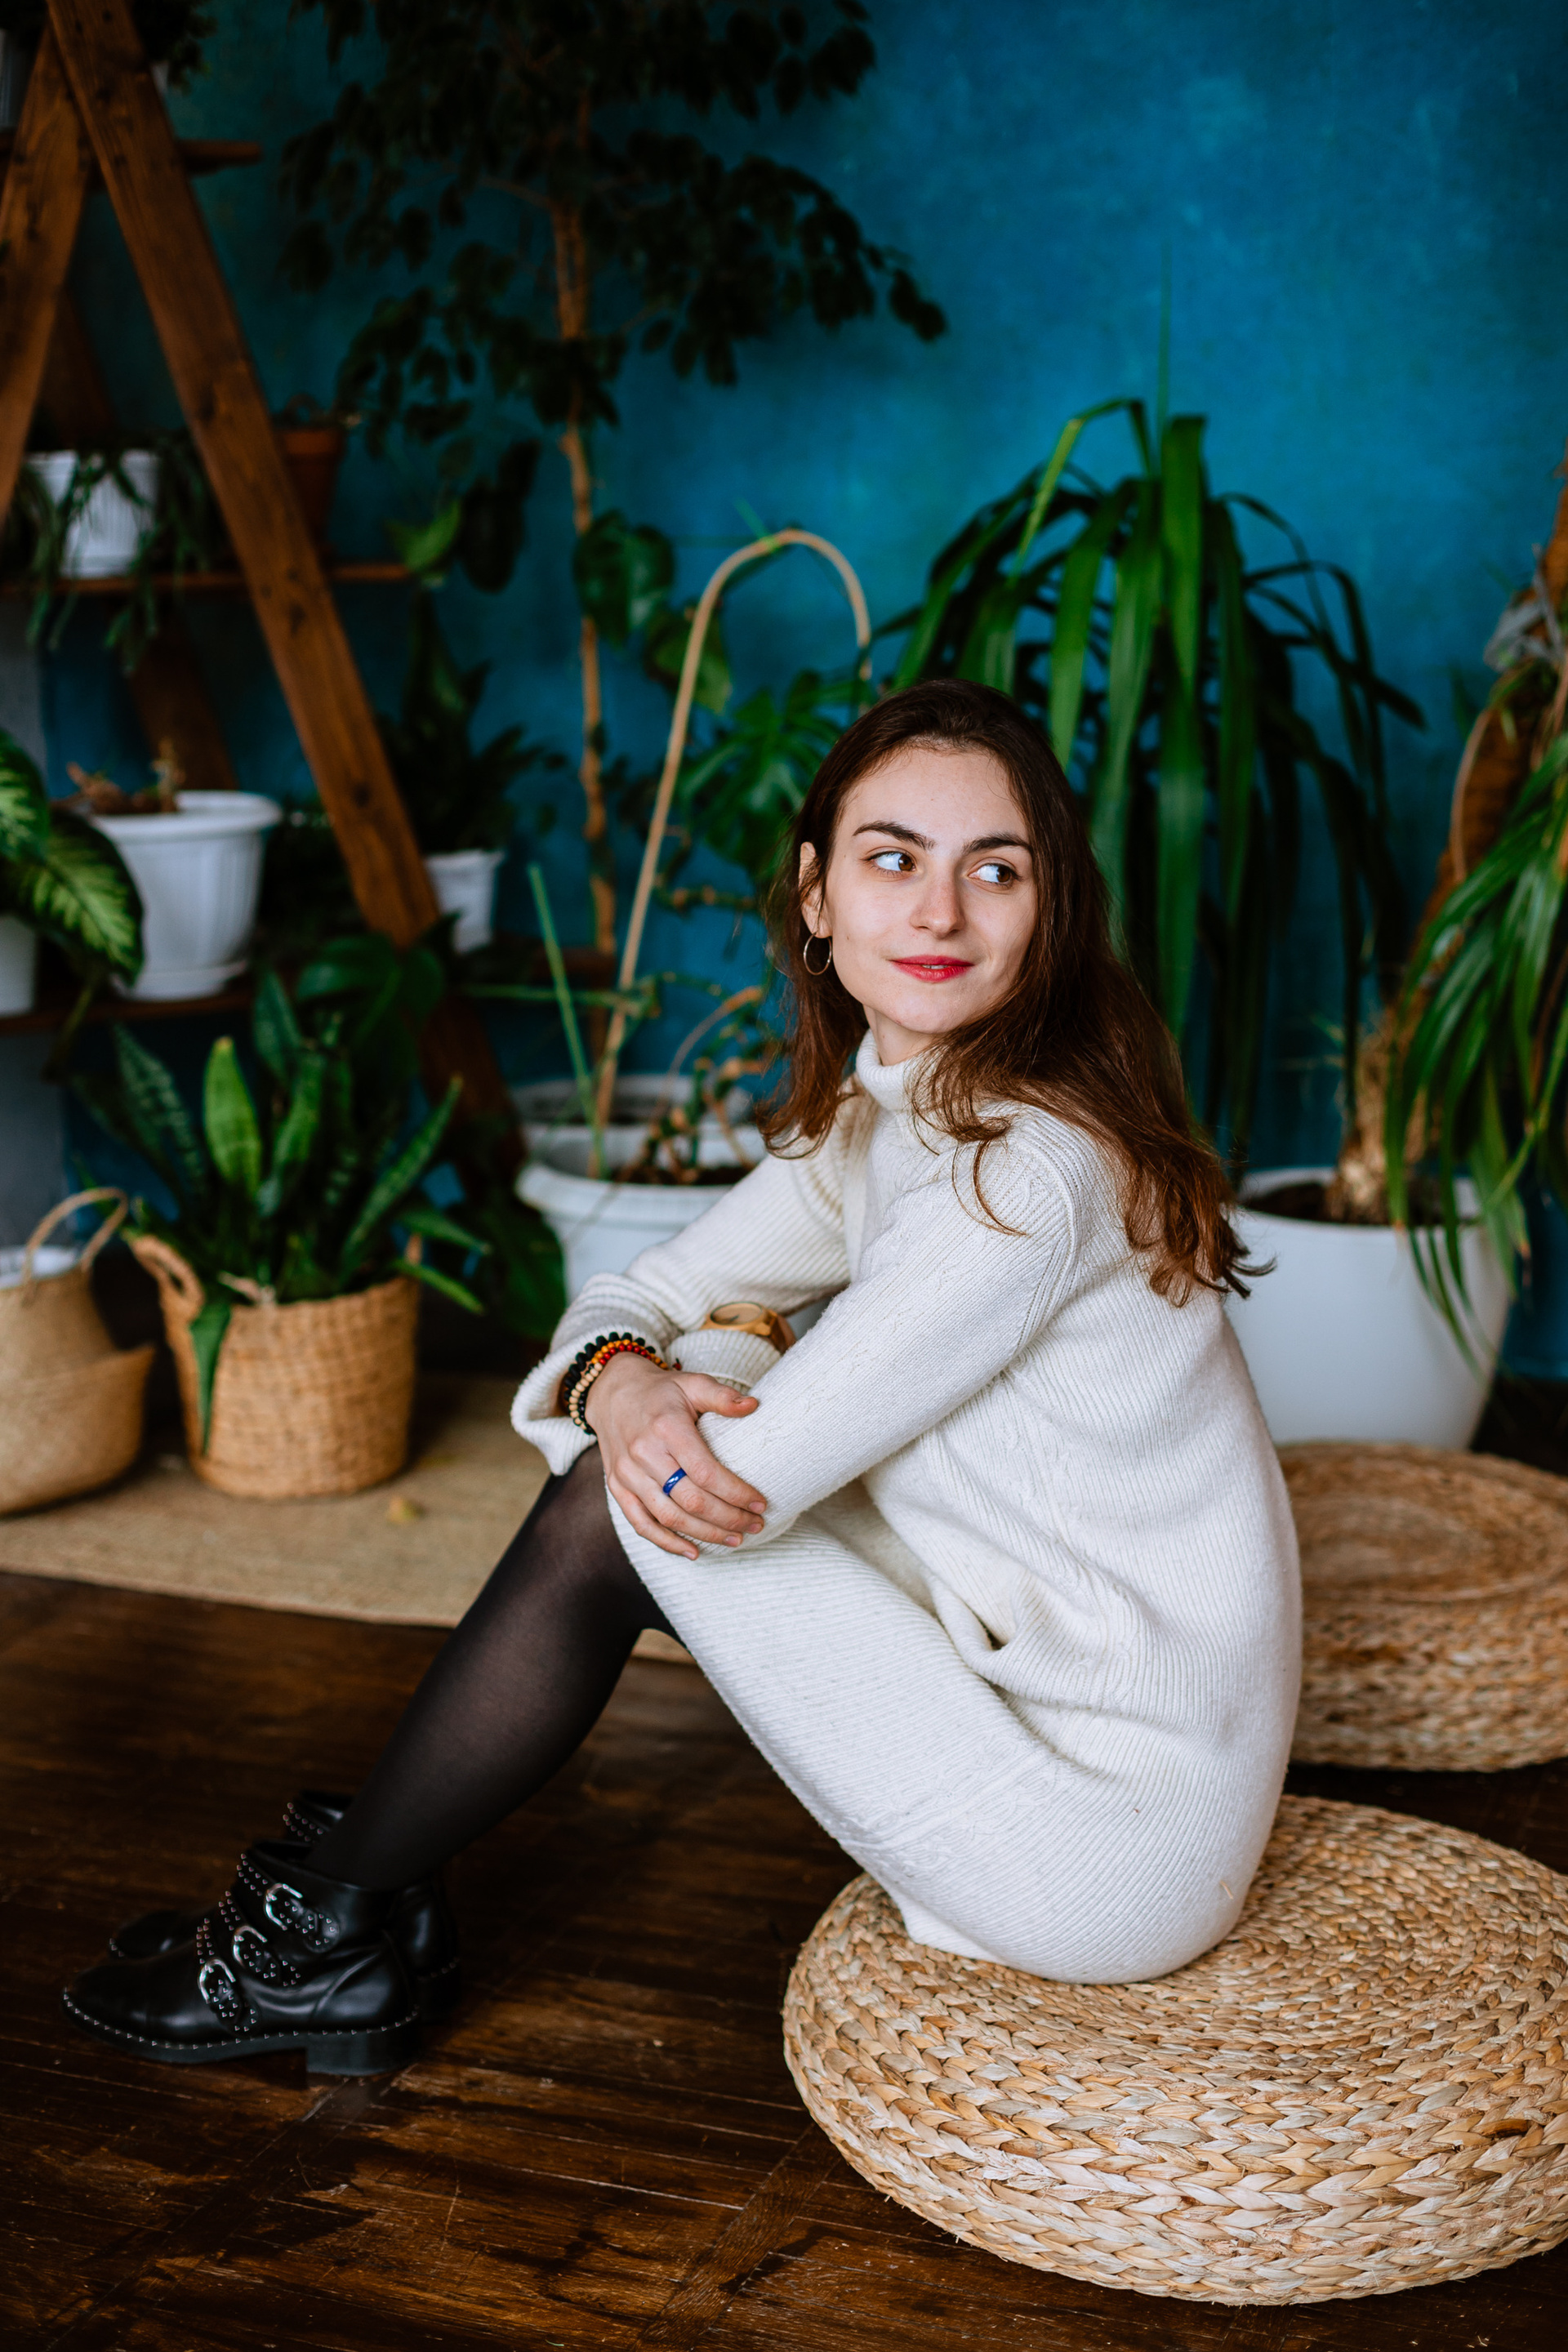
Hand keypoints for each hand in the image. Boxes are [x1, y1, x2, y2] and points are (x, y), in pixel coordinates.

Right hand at [584, 1351, 767, 1559]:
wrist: (612, 1391)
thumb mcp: (693, 1383)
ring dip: (705, 1534)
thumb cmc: (661, 1390)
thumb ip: (723, 1396)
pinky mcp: (617, 1487)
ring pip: (669, 1517)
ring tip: (735, 1539)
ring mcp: (627, 1473)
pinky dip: (667, 1542)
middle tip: (755, 1525)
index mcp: (667, 1428)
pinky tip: (693, 1551)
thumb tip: (755, 1406)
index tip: (760, 1503)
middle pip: (691, 1500)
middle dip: (728, 1518)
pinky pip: (641, 1523)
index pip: (706, 1472)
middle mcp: (644, 1453)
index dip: (736, 1493)